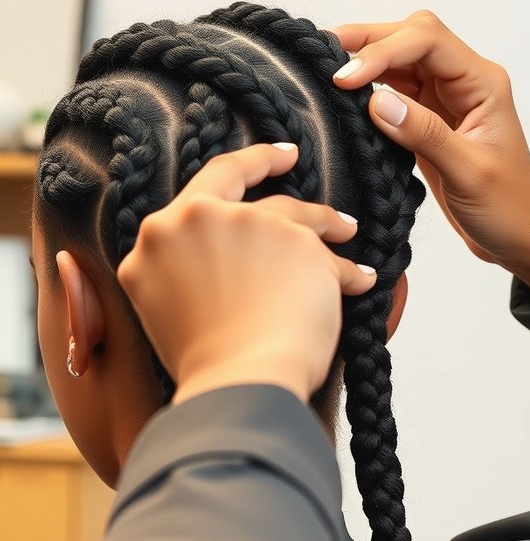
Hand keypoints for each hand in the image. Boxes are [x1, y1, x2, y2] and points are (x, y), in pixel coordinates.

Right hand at [117, 143, 376, 404]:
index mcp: (156, 240)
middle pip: (236, 172)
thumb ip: (179, 272)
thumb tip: (211, 268)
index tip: (243, 171)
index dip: (221, 180)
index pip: (191, 196)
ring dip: (324, 222)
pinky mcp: (295, 239)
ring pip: (292, 212)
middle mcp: (196, 220)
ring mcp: (246, 224)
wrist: (238, 384)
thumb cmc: (206, 366)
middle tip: (289, 156)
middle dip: (266, 159)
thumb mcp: (165, 311)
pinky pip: (326, 252)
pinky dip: (345, 267)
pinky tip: (360, 279)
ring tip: (346, 233)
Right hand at [332, 11, 529, 301]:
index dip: (383, 51)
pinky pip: (395, 94)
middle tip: (322, 56)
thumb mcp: (468, 173)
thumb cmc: (510, 208)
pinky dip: (369, 92)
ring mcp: (445, 102)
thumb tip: (376, 101)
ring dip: (366, 63)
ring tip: (326, 72)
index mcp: (482, 84)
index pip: (428, 42)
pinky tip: (347, 100)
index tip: (345, 78)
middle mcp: (463, 83)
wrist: (521, 238)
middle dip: (369, 41)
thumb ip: (424, 134)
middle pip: (411, 38)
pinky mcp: (428, 123)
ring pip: (400, 63)